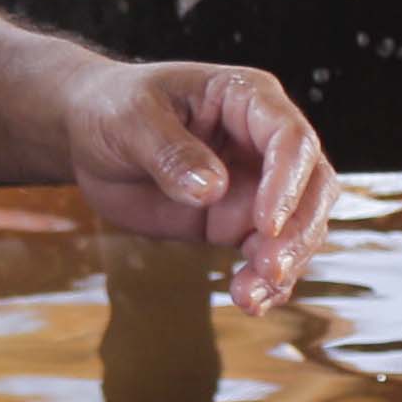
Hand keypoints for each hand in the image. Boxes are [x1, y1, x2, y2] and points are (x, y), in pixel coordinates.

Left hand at [61, 61, 332, 315]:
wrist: (89, 135)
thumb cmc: (114, 109)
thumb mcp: (131, 121)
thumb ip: (170, 153)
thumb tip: (211, 189)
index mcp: (248, 99)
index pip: (291, 138)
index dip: (287, 182)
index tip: (266, 223)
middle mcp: (263, 143)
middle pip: (312, 186)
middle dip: (298, 231)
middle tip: (271, 269)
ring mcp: (253, 184)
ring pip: (297, 226)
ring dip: (283, 264)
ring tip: (250, 298)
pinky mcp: (234, 219)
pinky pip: (265, 251)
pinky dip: (264, 279)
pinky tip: (252, 302)